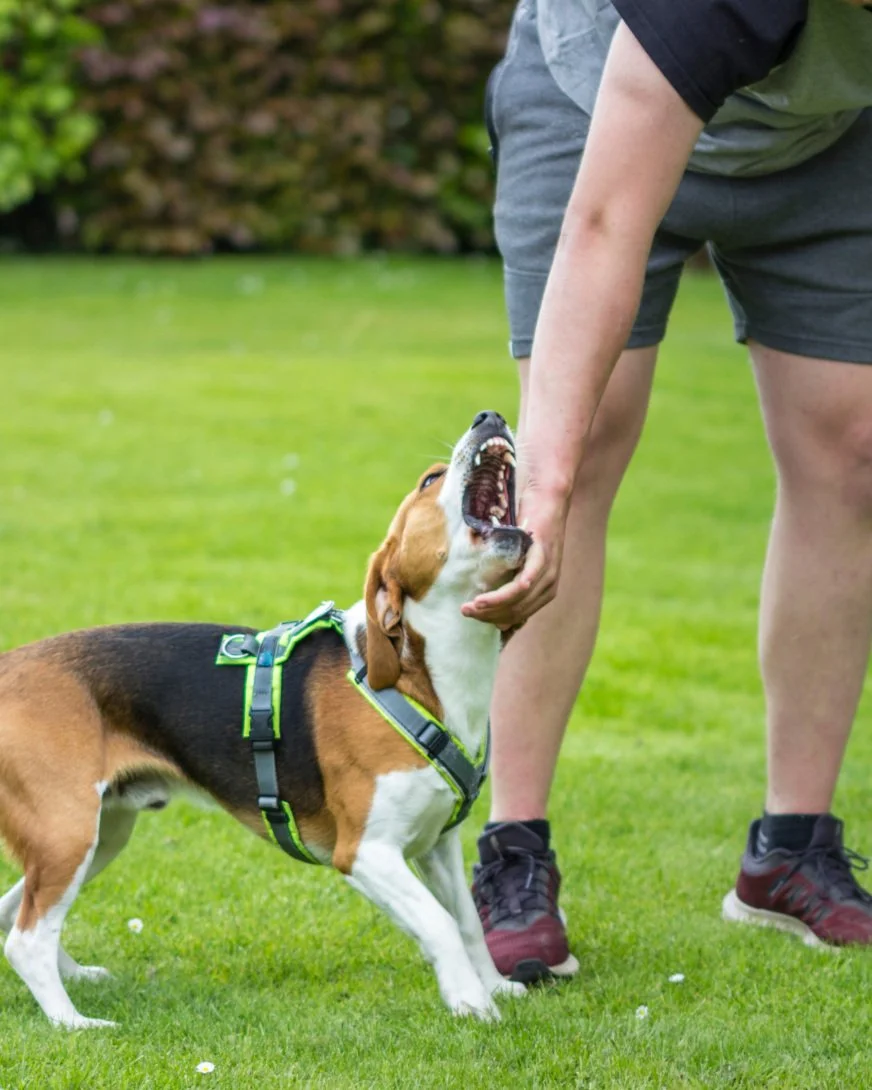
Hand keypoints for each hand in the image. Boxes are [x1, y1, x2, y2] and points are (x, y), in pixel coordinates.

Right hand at [461, 493, 567, 628]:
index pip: (515, 616)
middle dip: (488, 615)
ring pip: (519, 598)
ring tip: (472, 604)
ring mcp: (548, 571)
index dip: (492, 619)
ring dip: (494, 604)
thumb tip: (485, 604)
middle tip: (465, 610)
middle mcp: (548, 586)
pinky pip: (530, 577)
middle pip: (516, 611)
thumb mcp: (517, 560)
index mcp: (541, 592)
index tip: (472, 615)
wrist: (548, 500)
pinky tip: (504, 593)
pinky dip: (517, 588)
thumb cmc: (528, 529)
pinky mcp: (543, 553)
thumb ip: (507, 579)